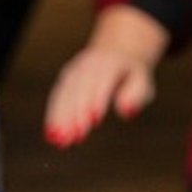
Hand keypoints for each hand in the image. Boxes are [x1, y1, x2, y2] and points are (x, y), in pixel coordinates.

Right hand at [44, 9, 167, 145]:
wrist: (115, 51)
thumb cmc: (131, 74)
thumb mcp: (141, 81)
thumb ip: (136, 94)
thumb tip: (126, 111)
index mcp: (109, 62)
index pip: (102, 81)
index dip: (97, 99)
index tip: (95, 120)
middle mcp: (88, 64)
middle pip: (80, 89)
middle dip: (77, 113)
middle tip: (76, 137)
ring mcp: (74, 71)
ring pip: (65, 94)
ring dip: (60, 117)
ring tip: (59, 140)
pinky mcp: (65, 79)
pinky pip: (57, 98)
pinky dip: (53, 116)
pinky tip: (51, 134)